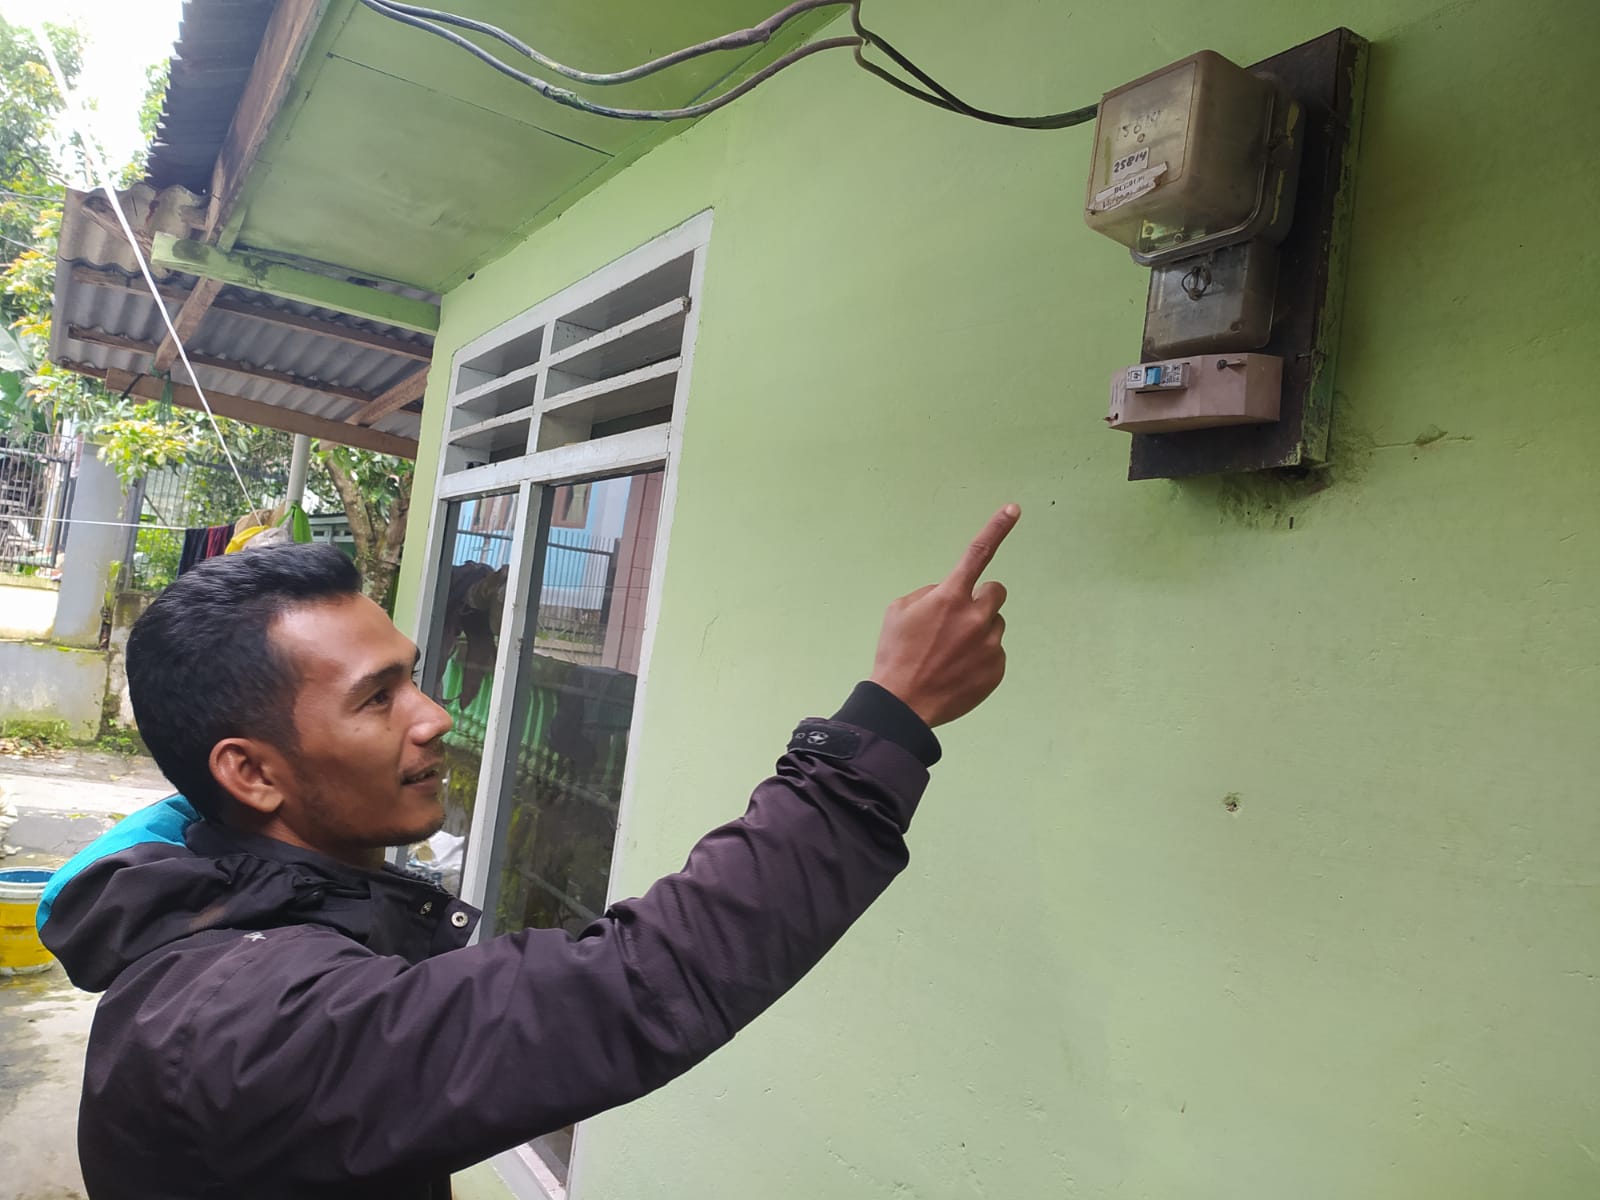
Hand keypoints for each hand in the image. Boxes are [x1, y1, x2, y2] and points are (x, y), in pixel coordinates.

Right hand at [869, 504, 1019, 727]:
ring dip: (978, 631)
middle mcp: (976, 616)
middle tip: (958, 620)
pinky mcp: (997, 669)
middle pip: (996, 592)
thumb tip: (947, 594)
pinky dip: (979, 658)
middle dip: (980, 600)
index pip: (978, 553)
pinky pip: (994, 652)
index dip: (997, 528)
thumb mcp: (898, 611)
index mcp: (950, 596)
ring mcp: (990, 644)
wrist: (904, 704)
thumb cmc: (896, 654)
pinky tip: (957, 670)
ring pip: (994, 624)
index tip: (1013, 509)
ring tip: (951, 653)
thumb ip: (929, 594)